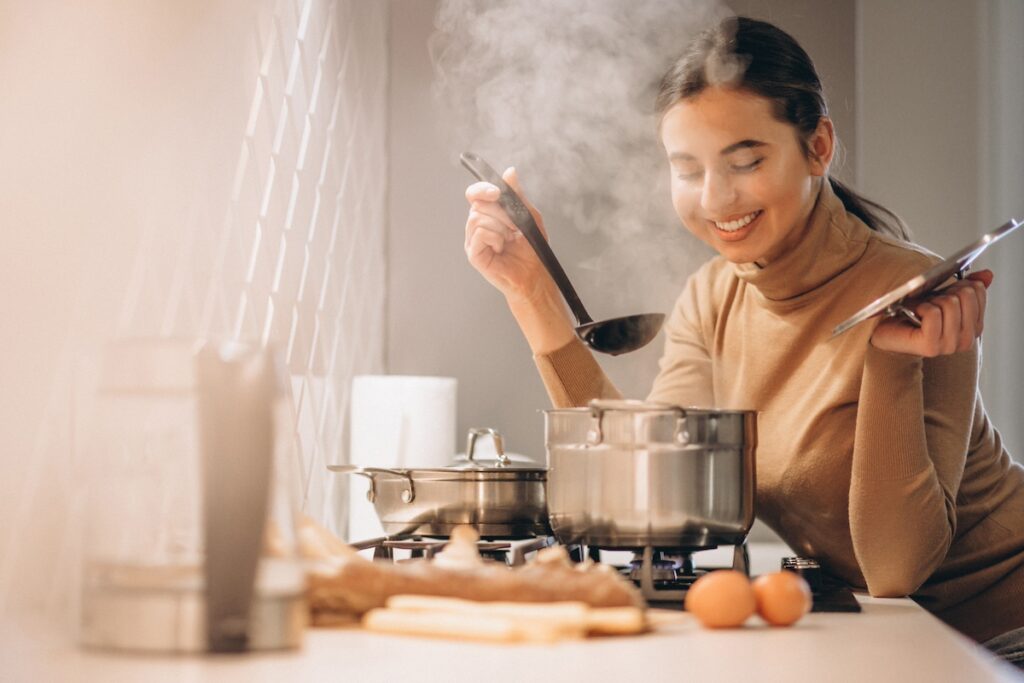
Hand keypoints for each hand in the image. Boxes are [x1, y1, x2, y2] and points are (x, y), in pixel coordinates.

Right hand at [464, 167, 552, 304]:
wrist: (534, 274)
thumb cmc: (531, 248)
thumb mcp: (529, 216)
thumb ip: (517, 195)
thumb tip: (509, 172)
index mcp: (488, 214)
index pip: (475, 194)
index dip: (482, 188)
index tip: (497, 192)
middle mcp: (477, 225)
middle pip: (478, 204)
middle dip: (501, 212)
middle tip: (514, 226)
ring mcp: (473, 240)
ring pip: (477, 218)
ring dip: (500, 226)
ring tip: (509, 239)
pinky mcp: (473, 254)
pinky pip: (479, 234)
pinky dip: (495, 238)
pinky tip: (502, 248)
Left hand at [870, 270, 992, 356]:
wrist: (887, 329)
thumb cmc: (915, 313)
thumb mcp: (943, 295)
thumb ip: (967, 286)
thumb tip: (987, 275)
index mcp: (975, 327)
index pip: (978, 291)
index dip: (958, 284)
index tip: (944, 292)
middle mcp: (966, 340)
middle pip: (965, 295)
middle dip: (944, 292)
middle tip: (930, 302)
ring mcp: (950, 346)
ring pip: (950, 303)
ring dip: (931, 301)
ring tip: (921, 310)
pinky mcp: (931, 347)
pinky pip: (933, 313)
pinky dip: (921, 308)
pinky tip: (915, 314)